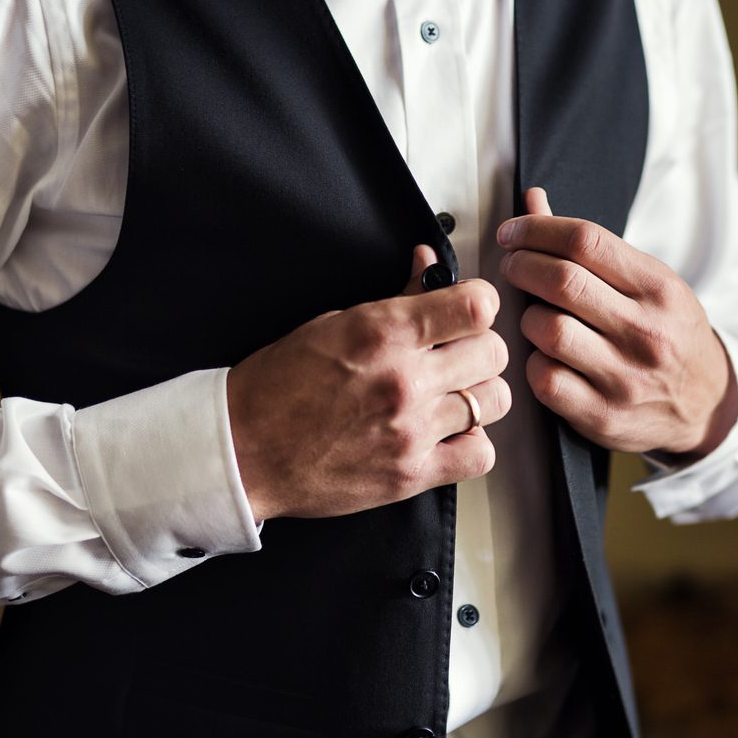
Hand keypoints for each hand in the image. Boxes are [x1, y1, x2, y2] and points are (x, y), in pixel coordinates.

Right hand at [228, 246, 510, 521]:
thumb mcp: (334, 322)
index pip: (477, 306)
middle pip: (494, 352)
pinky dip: (473, 443)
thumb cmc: (279, 385)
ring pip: (494, 401)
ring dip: (479, 393)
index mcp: (382, 333)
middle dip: (479, 347)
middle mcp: (403, 380)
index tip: (467, 309)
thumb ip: (395, 297)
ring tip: (453, 394)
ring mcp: (411, 430)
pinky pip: (481, 454)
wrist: (243, 450)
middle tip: (457, 354)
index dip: (478, 302)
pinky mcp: (411, 473)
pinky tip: (448, 434)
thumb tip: (428, 264)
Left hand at [498, 188, 736, 457]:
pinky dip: (533, 363)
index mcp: (658, 288)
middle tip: (512, 266)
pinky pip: (546, 380)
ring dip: (527, 317)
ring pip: (548, 330)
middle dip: (521, 266)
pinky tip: (543, 356)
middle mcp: (645, 331)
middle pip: (562, 282)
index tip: (513, 233)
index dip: (537, 229)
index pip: (586, 240)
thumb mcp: (649, 282)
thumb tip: (533, 201)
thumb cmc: (668, 333)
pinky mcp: (603, 415)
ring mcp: (625, 377)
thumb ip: (591, 247)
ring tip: (534, 314)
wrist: (708, 406)